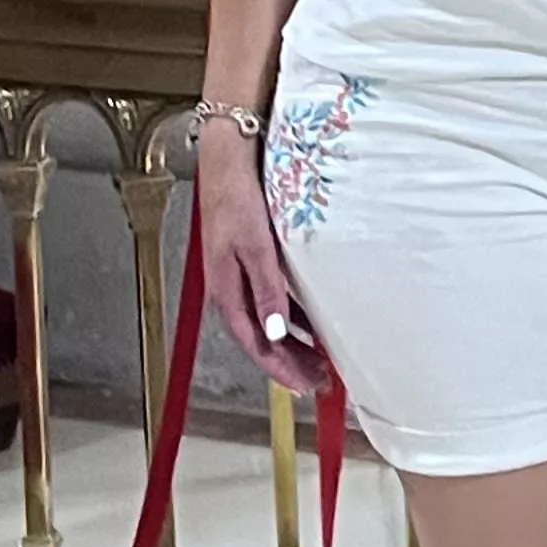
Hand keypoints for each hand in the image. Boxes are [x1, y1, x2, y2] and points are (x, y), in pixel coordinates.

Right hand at [193, 132, 330, 397]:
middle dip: (289, 364)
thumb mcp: (256, 247)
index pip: (254, 345)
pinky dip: (291, 317)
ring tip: (319, 360)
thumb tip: (276, 333)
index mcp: (226, 290)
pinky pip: (271, 301)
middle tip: (320, 381)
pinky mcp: (249, 261)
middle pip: (261, 339)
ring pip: (267, 322)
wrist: (228, 160)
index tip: (304, 387)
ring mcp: (238, 275)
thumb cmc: (237, 198)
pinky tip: (310, 322)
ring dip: (293, 343)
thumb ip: (267, 291)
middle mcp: (230, 288)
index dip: (280, 369)